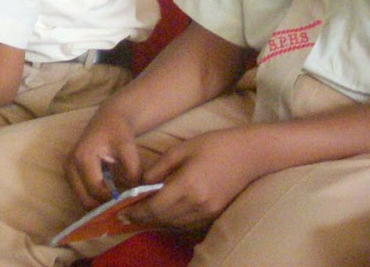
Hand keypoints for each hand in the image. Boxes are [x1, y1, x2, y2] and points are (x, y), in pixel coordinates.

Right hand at [66, 105, 143, 210]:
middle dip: (104, 207)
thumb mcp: (129, 149)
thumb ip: (132, 173)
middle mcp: (70, 166)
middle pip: (85, 200)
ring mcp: (68, 170)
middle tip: (123, 207)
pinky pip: (82, 194)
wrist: (109, 120)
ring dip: (100, 204)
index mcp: (82, 158)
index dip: (114, 200)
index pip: (96, 191)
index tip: (129, 202)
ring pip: (83, 200)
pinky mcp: (70, 174)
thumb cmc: (118, 133)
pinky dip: (96, 199)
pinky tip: (111, 195)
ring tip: (118, 202)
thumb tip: (131, 197)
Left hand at [131, 128, 264, 229]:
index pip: (155, 207)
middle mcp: (198, 204)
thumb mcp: (179, 150)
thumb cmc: (212, 145)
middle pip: (163, 219)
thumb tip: (141, 184)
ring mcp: (208, 212)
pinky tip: (164, 214)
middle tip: (127, 213)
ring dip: (157, 222)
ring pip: (175, 225)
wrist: (248, 154)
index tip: (121, 210)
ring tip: (142, 214)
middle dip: (143, 218)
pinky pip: (188, 224)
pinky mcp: (215, 214)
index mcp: (187, 186)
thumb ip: (158, 169)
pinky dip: (172, 222)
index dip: (137, 211)